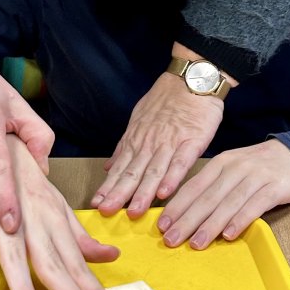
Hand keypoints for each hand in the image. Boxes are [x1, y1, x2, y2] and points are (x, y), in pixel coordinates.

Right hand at [0, 137, 123, 289]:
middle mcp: (32, 213)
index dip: (92, 287)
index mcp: (52, 215)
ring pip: (13, 250)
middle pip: (52, 259)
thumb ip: (77, 234)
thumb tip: (111, 256)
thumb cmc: (20, 166)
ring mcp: (3, 206)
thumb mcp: (53, 201)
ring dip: (21, 284)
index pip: (75, 259)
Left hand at [92, 71, 224, 216]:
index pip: (120, 168)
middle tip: (107, 211)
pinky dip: (172, 178)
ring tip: (133, 211)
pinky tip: (165, 193)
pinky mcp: (192, 141)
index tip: (97, 203)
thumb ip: (125, 145)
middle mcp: (150, 143)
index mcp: (137, 140)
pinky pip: (181, 162)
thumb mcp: (139, 119)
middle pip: (133, 172)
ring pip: (154, 171)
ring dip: (143, 192)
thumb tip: (109, 167)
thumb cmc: (167, 99)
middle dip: (119, 194)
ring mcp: (171, 143)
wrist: (192, 78)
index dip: (108, 186)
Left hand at [157, 140, 289, 248]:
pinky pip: (255, 205)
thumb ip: (210, 186)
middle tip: (171, 240)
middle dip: (187, 220)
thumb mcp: (230, 169)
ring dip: (211, 225)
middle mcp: (235, 168)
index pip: (194, 186)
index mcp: (220, 163)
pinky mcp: (275, 187)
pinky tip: (229, 235)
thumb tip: (183, 212)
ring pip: (228, 203)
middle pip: (207, 197)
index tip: (162, 225)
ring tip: (196, 243)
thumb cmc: (255, 168)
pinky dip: (241, 220)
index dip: (177, 206)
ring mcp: (256, 177)